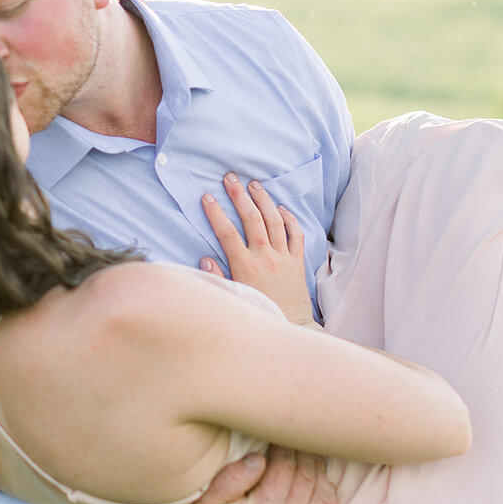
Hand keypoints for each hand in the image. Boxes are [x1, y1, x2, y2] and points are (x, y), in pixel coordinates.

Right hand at [165, 445, 338, 503]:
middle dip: (304, 454)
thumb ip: (233, 477)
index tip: (279, 433)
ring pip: (323, 498)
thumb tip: (260, 456)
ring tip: (308, 459)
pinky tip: (323, 488)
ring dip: (319, 474)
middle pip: (308, 478)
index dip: (285, 443)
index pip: (287, 465)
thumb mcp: (204, 503)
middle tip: (296, 440)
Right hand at [199, 171, 313, 323]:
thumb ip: (217, 277)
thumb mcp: (233, 297)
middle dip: (239, 196)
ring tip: (254, 184)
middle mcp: (265, 258)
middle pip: (252, 219)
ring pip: (274, 221)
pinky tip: (281, 207)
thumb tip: (205, 258)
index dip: (216, 213)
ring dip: (263, 200)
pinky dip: (289, 218)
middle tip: (230, 178)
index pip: (227, 232)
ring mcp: (283, 257)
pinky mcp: (298, 261)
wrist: (290, 325)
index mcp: (245, 267)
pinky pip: (296, 234)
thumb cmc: (258, 313)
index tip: (207, 197)